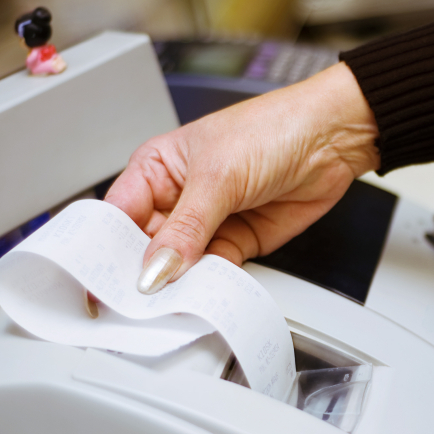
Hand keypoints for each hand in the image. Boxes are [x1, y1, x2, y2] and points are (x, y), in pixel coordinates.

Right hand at [104, 62, 378, 293]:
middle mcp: (178, 197)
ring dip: (179, 285)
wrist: (332, 139)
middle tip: (137, 304)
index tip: (100, 282)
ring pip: (180, 266)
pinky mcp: (238, 242)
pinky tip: (207, 295)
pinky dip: (212, 286)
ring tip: (172, 304)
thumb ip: (186, 227)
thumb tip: (156, 269)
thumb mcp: (219, 175)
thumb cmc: (273, 128)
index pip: (117, 216)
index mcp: (157, 168)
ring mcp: (209, 223)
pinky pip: (216, 272)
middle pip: (146, 248)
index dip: (105, 249)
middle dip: (142, 275)